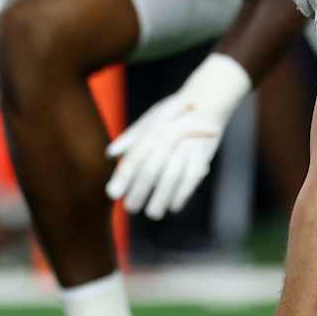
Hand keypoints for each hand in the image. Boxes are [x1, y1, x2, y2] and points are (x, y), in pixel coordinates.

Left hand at [107, 54, 251, 219]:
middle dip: (139, 192)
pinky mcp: (203, 156)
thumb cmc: (173, 113)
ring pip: (171, 177)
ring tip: (152, 213)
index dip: (123, 177)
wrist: (207, 102)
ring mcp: (186, 147)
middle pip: (151, 170)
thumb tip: (110, 154)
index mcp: (152, 130)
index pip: (134, 157)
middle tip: (130, 208)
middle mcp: (168, 138)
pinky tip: (173, 206)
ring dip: (161, 198)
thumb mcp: (149, 119)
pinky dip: (182, 194)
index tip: (113, 195)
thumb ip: (130, 138)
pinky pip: (191, 179)